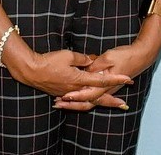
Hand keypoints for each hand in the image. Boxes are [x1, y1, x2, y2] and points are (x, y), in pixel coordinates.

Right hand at [3, 45, 131, 103]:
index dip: (115, 79)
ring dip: (101, 102)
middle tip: (124, 104)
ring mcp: (70, 93)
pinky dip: (88, 100)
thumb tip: (92, 61)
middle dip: (112, 100)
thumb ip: (83, 59)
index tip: (128, 79)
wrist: (32, 71)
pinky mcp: (63, 94)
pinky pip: (79, 99)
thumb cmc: (50, 61)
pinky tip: (92, 100)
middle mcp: (76, 90)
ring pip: (89, 100)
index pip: (101, 80)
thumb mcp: (68, 55)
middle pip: (98, 97)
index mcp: (79, 80)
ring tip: (112, 104)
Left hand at [62, 40, 160, 110]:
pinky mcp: (107, 87)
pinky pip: (92, 96)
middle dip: (71, 105)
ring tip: (59, 102)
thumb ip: (95, 65)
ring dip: (74, 103)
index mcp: (107, 84)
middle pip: (87, 103)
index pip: (89, 94)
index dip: (76, 96)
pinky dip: (81, 97)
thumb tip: (84, 71)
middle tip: (57, 104)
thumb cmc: (125, 55)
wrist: (141, 56)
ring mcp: (107, 90)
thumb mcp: (108, 57)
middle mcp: (106, 90)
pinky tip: (71, 95)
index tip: (64, 96)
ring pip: (89, 102)